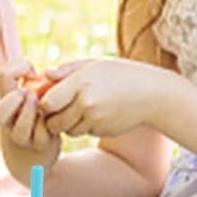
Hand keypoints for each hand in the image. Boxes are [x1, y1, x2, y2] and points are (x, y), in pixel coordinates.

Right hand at [0, 76, 60, 184]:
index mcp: (6, 101)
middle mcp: (9, 121)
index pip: (3, 77)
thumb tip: (48, 72)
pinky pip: (42, 137)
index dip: (17, 68)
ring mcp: (22, 137)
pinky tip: (54, 120)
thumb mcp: (30, 99)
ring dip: (29, 114)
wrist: (34, 158)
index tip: (32, 71)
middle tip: (26, 93)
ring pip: (20, 130)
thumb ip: (35, 83)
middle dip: (12, 102)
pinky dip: (48, 126)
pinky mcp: (40, 147)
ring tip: (41, 106)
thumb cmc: (36, 118)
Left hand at [37, 58, 159, 139]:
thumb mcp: (94, 64)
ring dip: (66, 124)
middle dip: (51, 117)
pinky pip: (83, 132)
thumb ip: (67, 70)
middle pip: (54, 121)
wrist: (153, 95)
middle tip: (56, 109)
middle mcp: (87, 103)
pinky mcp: (104, 130)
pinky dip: (82, 126)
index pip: (47, 102)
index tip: (47, 97)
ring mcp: (96, 120)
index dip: (43, 102)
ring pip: (68, 130)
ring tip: (74, 110)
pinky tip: (92, 114)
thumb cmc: (120, 74)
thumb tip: (45, 74)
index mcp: (80, 83)